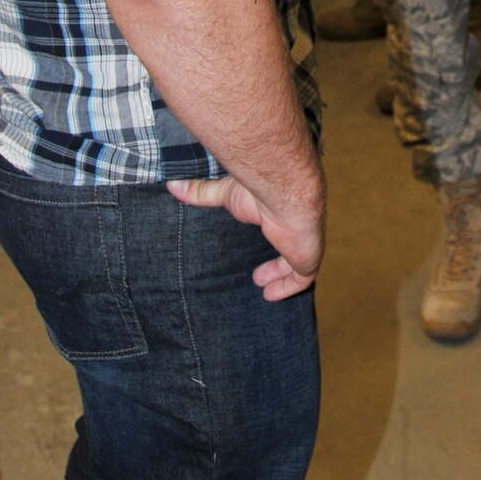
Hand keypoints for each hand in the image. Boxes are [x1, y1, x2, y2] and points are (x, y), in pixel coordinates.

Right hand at [167, 165, 326, 300]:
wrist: (286, 193)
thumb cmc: (259, 189)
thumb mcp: (224, 192)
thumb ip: (201, 192)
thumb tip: (172, 185)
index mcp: (282, 209)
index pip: (282, 223)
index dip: (274, 233)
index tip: (260, 237)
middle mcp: (296, 226)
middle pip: (292, 245)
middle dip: (279, 260)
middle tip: (259, 273)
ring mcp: (304, 242)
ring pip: (298, 264)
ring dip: (282, 275)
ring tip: (262, 284)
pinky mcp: (308, 258)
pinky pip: (302, 279)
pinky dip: (288, 288)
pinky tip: (271, 295)